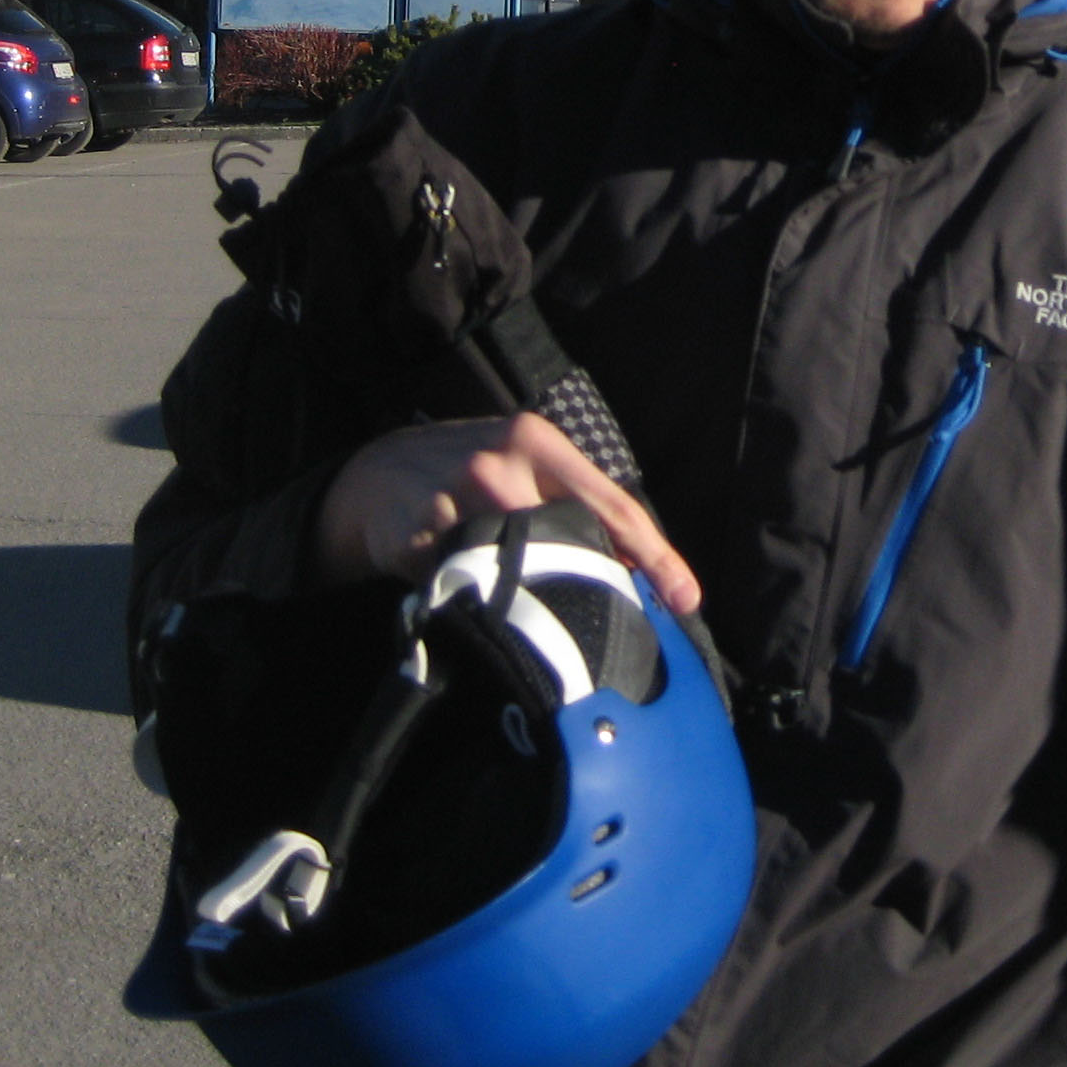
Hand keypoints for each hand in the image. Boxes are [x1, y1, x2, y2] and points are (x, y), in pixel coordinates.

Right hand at [313, 412, 701, 614]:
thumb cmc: (473, 474)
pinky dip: (478, 602)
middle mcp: (498, 463)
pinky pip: (465, 585)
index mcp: (539, 442)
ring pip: (520, 569)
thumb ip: (578, 507)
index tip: (687, 598)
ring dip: (533, 597)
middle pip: (570, 541)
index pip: (613, 505)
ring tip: (537, 613)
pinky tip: (475, 602)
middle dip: (594, 584)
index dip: (656, 555)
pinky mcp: (415, 535)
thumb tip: (640, 570)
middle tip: (615, 623)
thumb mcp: (526, 468)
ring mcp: (453, 496)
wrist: (379, 473)